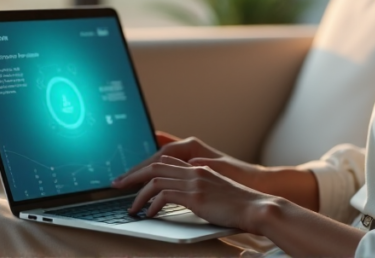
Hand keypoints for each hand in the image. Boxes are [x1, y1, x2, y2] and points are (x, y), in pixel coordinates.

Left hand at [122, 155, 273, 231]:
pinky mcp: (196, 197)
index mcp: (199, 167)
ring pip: (156, 181)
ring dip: (139, 195)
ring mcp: (195, 182)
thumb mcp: (217, 190)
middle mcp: (195, 170)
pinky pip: (165, 196)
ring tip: (131, 207)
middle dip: (133, 176)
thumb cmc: (240, 204)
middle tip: (117, 185)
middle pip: (155, 166)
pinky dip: (153, 205)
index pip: (165, 160)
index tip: (131, 177)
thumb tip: (184, 194)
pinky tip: (150, 214)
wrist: (257, 207)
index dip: (145, 167)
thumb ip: (200, 186)